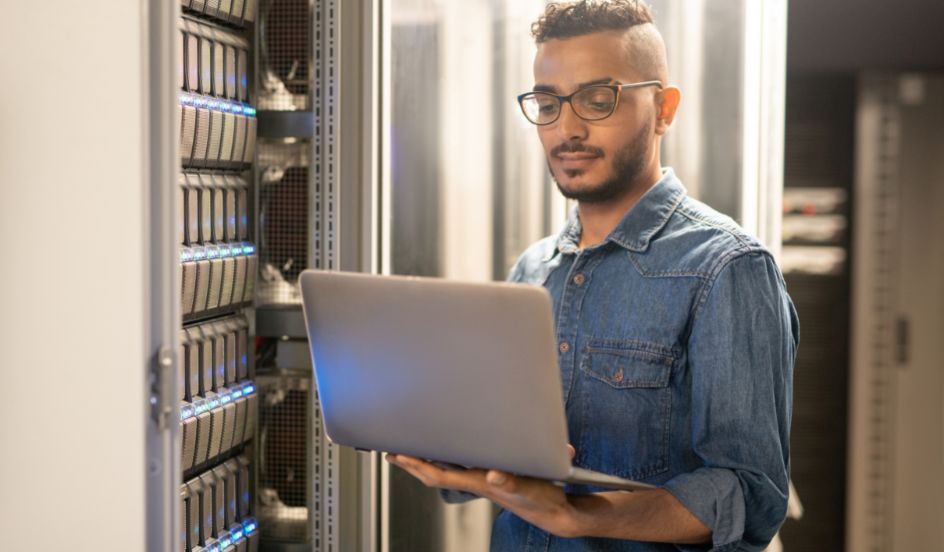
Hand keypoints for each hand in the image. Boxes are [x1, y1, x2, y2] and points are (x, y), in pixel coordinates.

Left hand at [385, 444, 582, 537]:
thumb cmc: (542, 499)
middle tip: (391, 450)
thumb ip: (510, 481)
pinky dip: (445, 459)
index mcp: (479, 482)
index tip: (398, 453)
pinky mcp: (490, 476)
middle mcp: (476, 480)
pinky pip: (459, 467)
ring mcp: (481, 479)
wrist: (555, 511)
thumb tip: (493, 475)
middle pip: (434, 473)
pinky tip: (444, 453)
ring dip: (424, 461)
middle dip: (411, 463)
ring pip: (444, 470)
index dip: (416, 464)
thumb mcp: (529, 487)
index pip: (438, 474)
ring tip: (409, 451)